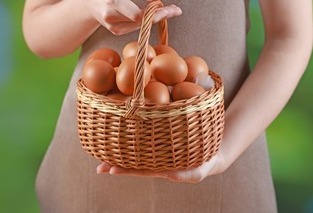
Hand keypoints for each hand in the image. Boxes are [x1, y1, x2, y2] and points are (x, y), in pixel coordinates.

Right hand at [81, 0, 181, 35]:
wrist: (91, 1)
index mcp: (113, 0)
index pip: (137, 14)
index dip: (154, 14)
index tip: (170, 9)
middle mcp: (110, 16)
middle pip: (140, 21)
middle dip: (160, 16)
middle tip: (175, 9)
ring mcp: (112, 27)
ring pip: (140, 26)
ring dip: (155, 19)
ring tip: (168, 10)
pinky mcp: (115, 32)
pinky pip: (135, 28)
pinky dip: (146, 21)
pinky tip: (152, 14)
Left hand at [96, 154, 223, 183]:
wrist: (212, 154)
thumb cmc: (206, 161)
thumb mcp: (200, 170)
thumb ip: (188, 175)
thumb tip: (169, 176)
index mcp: (164, 169)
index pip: (142, 170)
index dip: (126, 170)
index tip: (110, 170)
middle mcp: (158, 162)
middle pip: (134, 164)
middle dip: (117, 165)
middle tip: (99, 167)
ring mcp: (159, 153)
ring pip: (137, 154)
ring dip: (120, 154)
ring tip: (103, 153)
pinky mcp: (161, 143)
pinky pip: (145, 144)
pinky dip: (132, 143)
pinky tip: (121, 137)